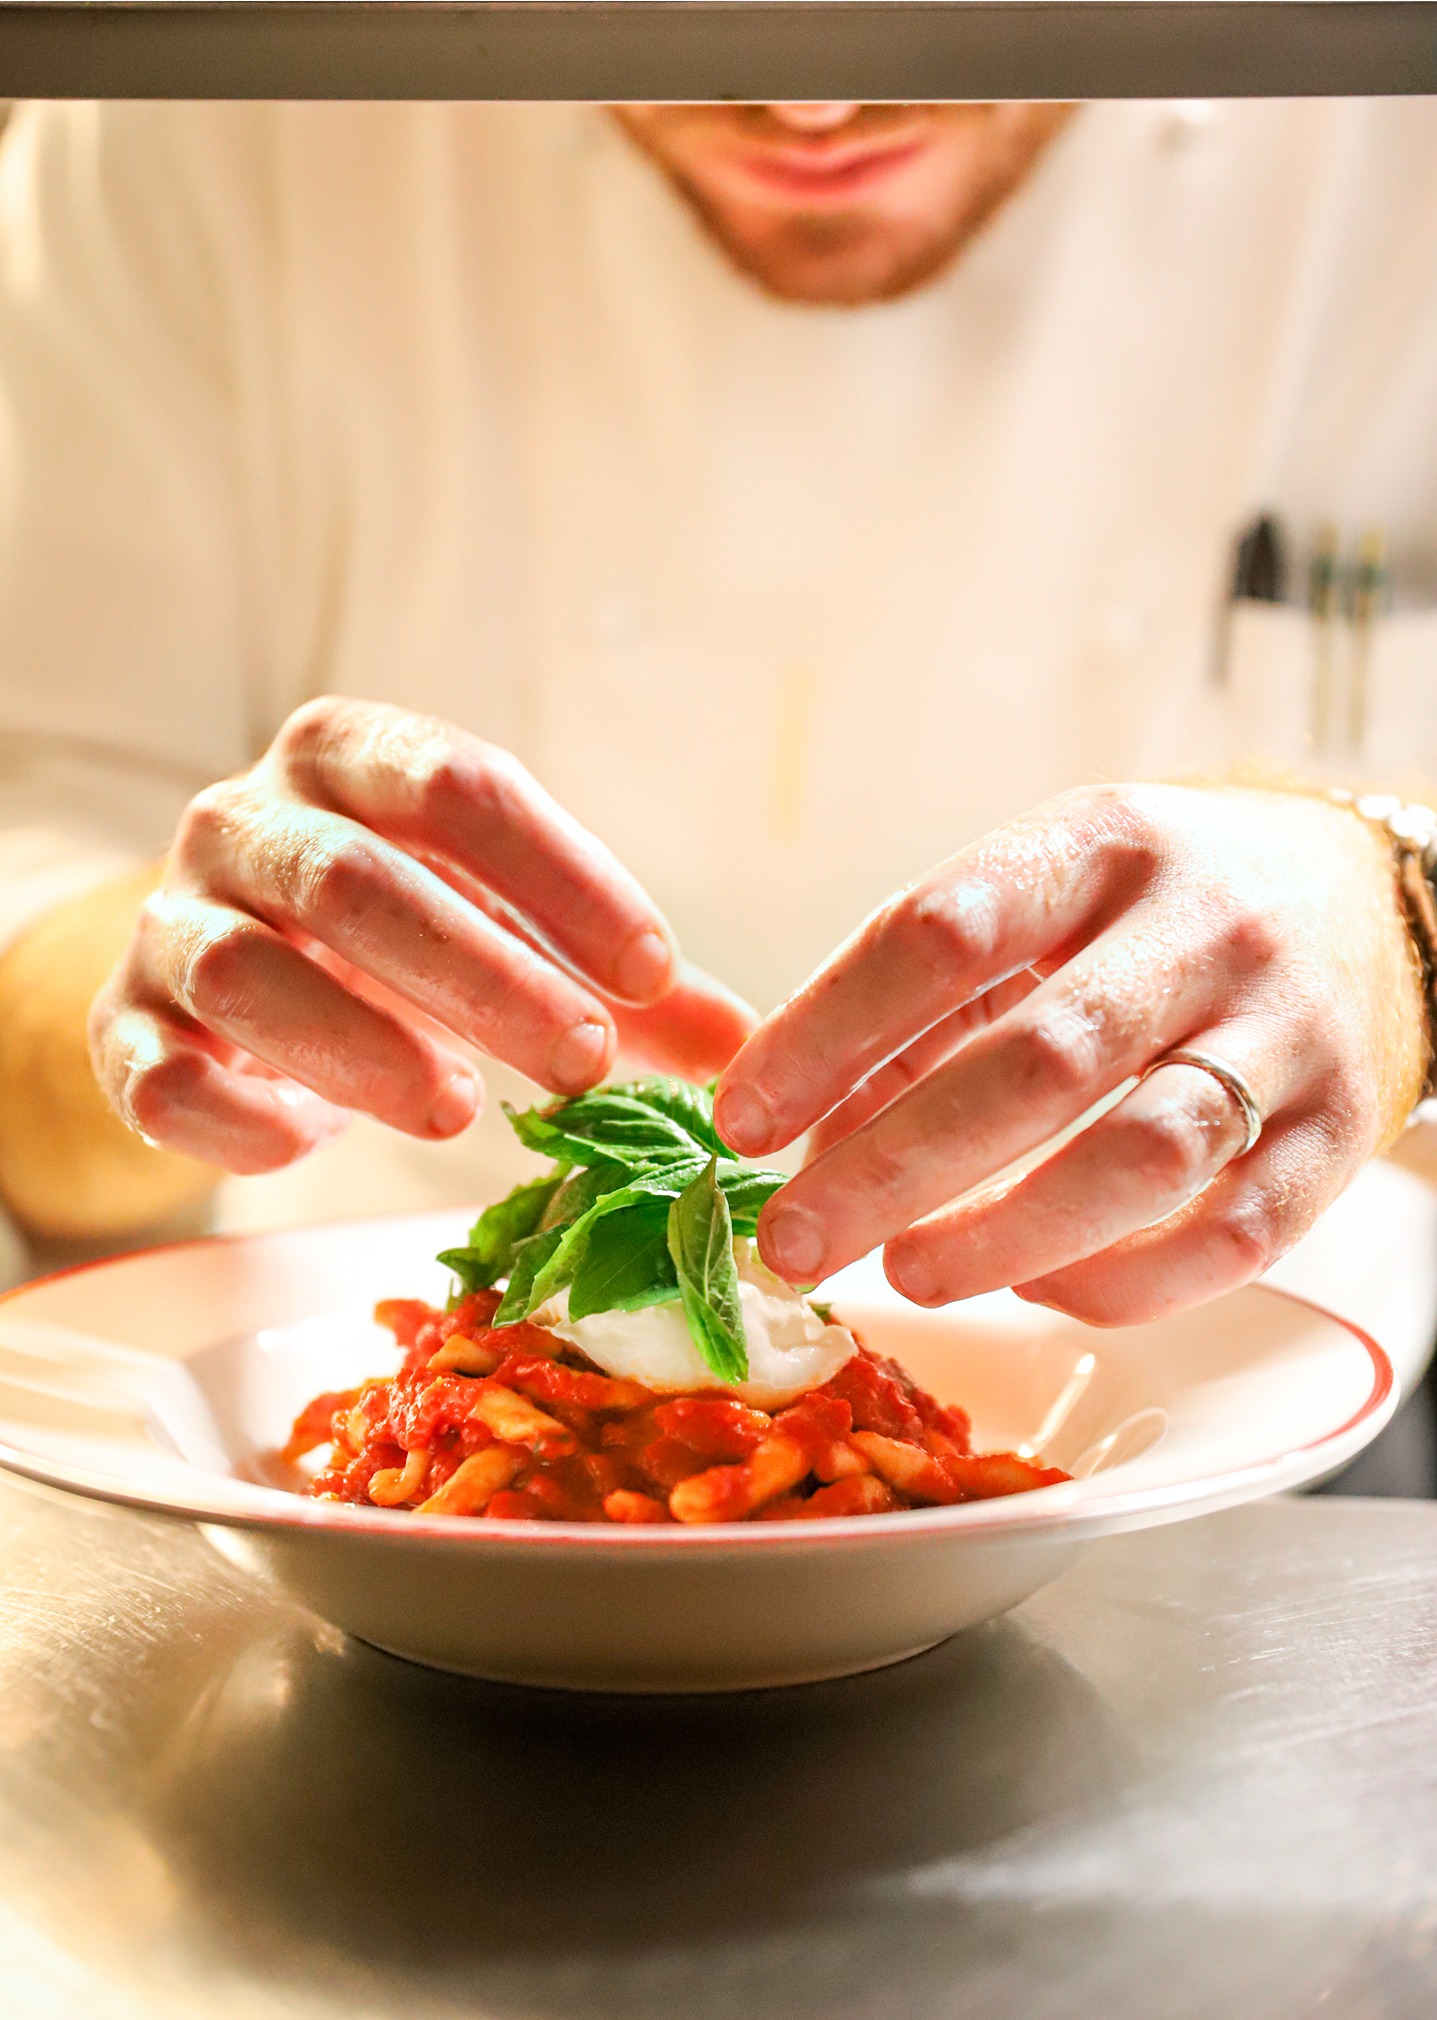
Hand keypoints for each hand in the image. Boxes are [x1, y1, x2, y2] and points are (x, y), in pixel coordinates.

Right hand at [90, 698, 753, 1172]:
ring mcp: (173, 923)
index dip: (562, 877)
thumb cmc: (394, 938)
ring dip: (365, 1049)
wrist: (220, 972)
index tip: (651, 969)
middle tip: (584, 1059)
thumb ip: (619, 980)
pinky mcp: (123, 1030)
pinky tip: (313, 1150)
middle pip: (360, 883)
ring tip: (461, 1112)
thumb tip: (747, 1048)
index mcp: (349, 759)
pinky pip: (162, 1077)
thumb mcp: (506, 927)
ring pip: (253, 975)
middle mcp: (246, 822)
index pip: (458, 787)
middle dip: (482, 976)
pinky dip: (238, 1120)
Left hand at [714, 783, 1426, 1324]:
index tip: (743, 1116)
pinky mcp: (1338, 1135)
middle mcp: (1202, 928)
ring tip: (906, 1273)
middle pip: (1037, 1060)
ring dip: (1002, 1233)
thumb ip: (926, 1001)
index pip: (943, 931)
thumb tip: (801, 1128)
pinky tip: (1035, 1285)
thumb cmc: (1156, 910)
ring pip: (1141, 1155)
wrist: (1366, 904)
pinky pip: (1230, 1236)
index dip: (827, 1031)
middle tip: (794, 1237)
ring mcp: (1284, 1033)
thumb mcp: (1044, 897)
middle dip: (895, 1164)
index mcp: (1100, 844)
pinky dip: (1118, 1279)